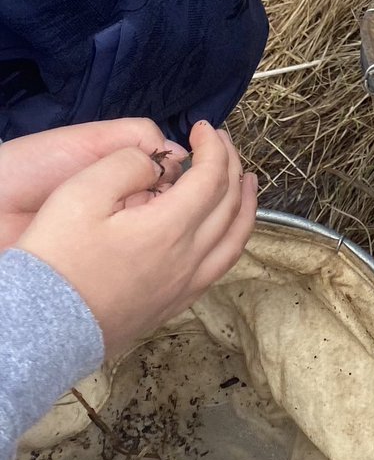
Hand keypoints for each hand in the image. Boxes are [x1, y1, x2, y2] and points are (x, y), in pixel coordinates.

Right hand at [15, 121, 256, 357]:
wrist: (40, 331)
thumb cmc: (56, 261)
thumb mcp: (80, 195)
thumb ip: (127, 165)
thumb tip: (161, 162)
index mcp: (171, 227)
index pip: (212, 176)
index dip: (213, 146)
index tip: (202, 128)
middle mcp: (190, 257)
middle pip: (230, 203)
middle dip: (231, 165)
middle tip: (221, 142)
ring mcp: (186, 284)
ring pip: (236, 237)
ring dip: (245, 203)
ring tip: (247, 181)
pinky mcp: (175, 303)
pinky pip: (222, 263)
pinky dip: (235, 236)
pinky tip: (227, 228)